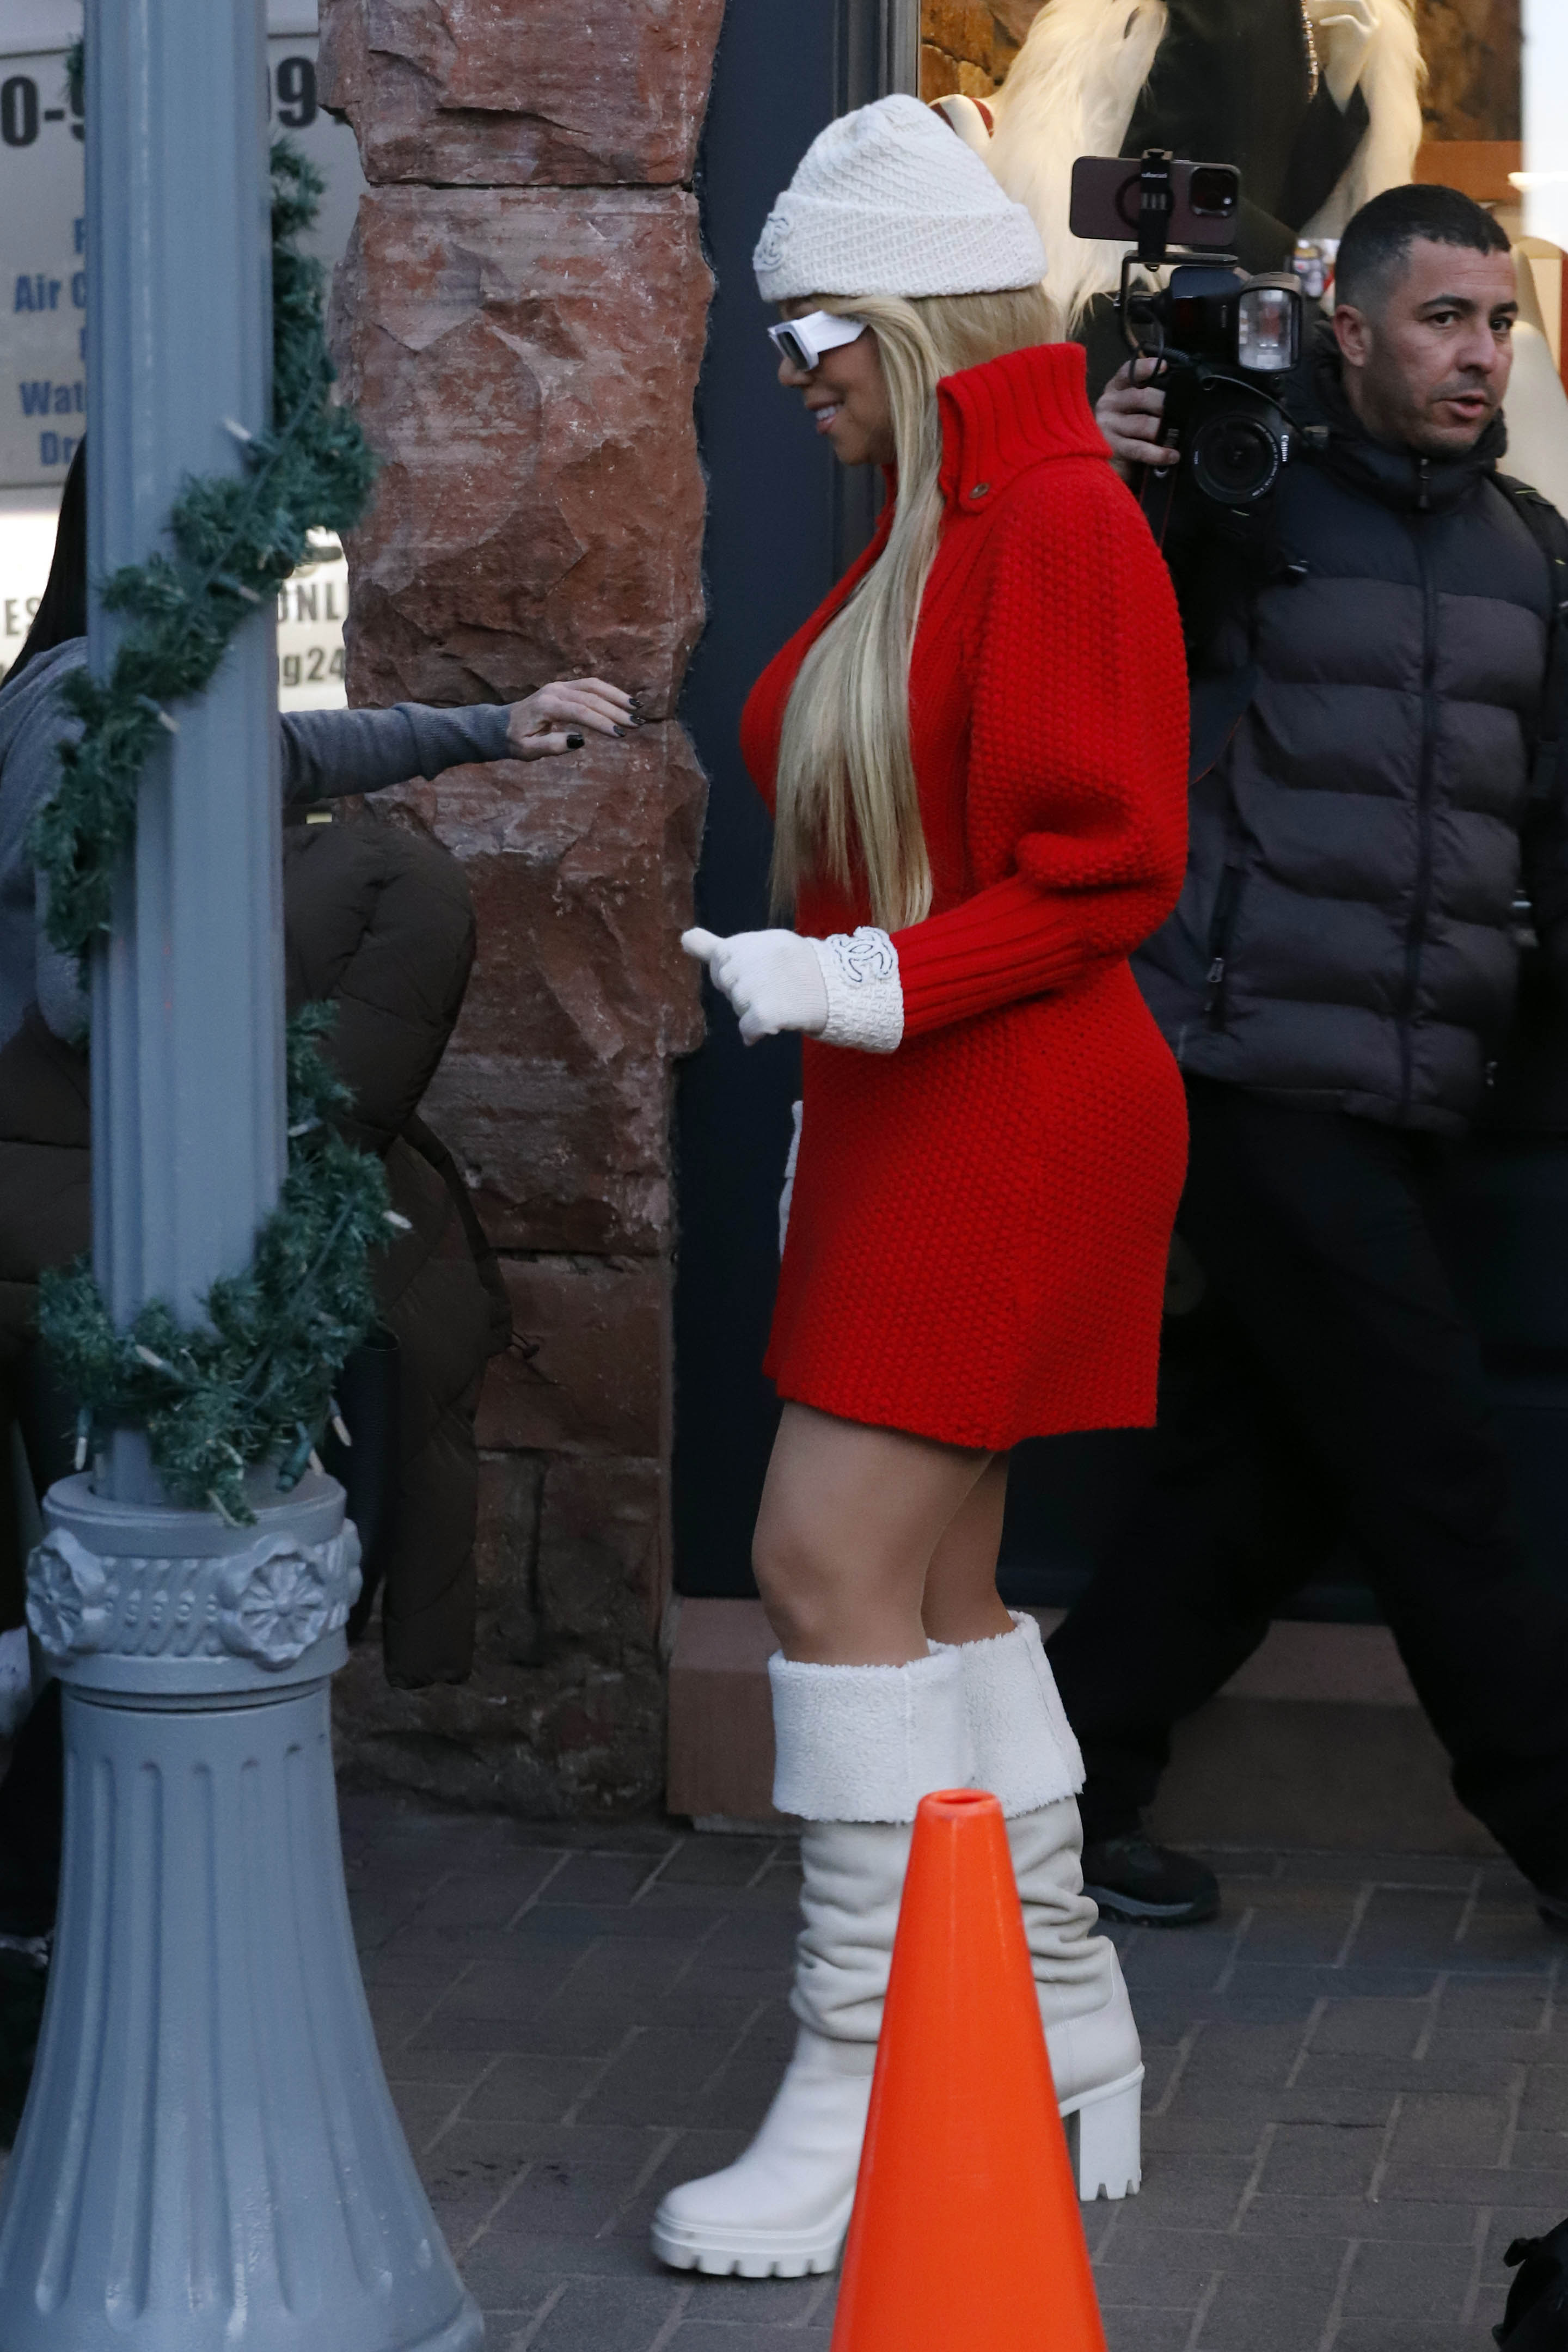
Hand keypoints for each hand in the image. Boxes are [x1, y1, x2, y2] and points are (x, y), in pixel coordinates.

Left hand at [505, 677, 636, 759]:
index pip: (580, 712)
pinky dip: (608, 692)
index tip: (620, 734)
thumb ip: (552, 746)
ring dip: (616, 696)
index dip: (602, 722)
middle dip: (615, 711)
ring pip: (593, 686)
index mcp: (546, 706)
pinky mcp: (564, 687)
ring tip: (636, 708)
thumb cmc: (515, 741)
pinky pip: (590, 686)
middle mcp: (554, 691)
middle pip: (591, 697)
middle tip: (636, 724)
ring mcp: (560, 686)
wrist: (501, 725)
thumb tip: (579, 741)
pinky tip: (623, 702)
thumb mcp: (528, 750)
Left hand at [682, 927, 828, 1045]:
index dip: (735, 968)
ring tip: (782, 998)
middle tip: (775, 984)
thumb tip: (684, 938)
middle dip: (744, 989)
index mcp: (744, 943)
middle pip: (726, 987)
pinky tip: (774, 1023)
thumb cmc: (797, 964)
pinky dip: (756, 1031)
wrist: (835, 984)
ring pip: (738, 1008)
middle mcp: (745, 963)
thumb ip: (717, 946)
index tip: (759, 965)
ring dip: (754, 1009)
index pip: (718, 960)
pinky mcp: (764, 1012)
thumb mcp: (761, 943)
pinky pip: (747, 1029)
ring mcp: (753, 988)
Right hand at [1095, 356, 1175, 475]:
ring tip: (1178, 436)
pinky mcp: (1111, 448)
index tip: (1164, 367)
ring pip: (1144, 424)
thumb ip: (1146, 396)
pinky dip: (1159, 453)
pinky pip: (1140, 449)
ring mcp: (1108, 426)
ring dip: (1164, 430)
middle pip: (1141, 397)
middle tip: (1182, 411)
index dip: (1145, 368)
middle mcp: (1108, 404)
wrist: (1105, 461)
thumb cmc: (1125, 430)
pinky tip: (1172, 455)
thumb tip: (1176, 392)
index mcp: (1114, 389)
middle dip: (1164, 404)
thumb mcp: (1132, 408)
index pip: (1128, 373)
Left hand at [1305, 0, 1378, 109]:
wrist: (1344, 84)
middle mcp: (1376, 20)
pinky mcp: (1365, 37)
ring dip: (1337, 0)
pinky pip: (1349, 19)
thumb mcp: (1338, 32)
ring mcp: (1373, 28)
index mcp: (1372, 17)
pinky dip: (1333, 19)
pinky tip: (1321, 23)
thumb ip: (1339, 14)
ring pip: (1357, 1)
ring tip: (1320, 3)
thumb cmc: (1338, 60)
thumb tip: (1325, 0)